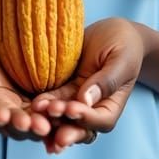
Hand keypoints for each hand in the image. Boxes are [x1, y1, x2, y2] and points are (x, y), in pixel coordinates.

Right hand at [0, 43, 51, 141]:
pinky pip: (50, 117)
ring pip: (34, 127)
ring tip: (46, 124)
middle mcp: (6, 120)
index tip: (0, 113)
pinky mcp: (41, 109)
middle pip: (14, 127)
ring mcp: (25, 116)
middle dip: (21, 125)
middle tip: (28, 123)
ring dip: (40, 126)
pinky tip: (65, 117)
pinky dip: (57, 120)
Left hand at [31, 18, 144, 152]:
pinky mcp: (64, 89)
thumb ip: (107, 81)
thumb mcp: (120, 60)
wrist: (114, 32)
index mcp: (111, 106)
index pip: (100, 119)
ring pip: (62, 115)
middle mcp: (93, 109)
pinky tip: (34, 103)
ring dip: (50, 115)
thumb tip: (87, 100)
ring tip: (38, 109)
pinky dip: (45, 102)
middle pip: (79, 126)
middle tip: (50, 119)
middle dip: (63, 126)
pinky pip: (54, 98)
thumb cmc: (124, 45)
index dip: (85, 117)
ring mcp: (77, 100)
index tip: (71, 109)